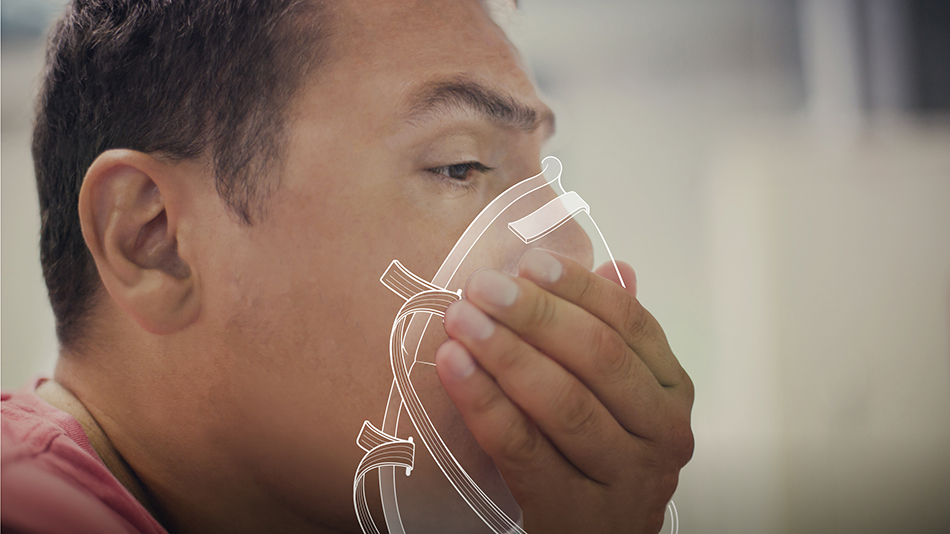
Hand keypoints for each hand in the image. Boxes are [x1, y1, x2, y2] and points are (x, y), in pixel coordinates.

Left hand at [436, 249, 693, 533]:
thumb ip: (616, 335)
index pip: (631, 323)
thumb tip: (617, 267)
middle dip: (535, 315)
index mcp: (671, 390)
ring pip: (562, 402)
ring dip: (505, 353)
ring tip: (461, 321)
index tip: (529, 262)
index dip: (579, 287)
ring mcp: (624, 476)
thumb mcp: (621, 397)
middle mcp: (661, 432)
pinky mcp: (574, 510)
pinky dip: (483, 402)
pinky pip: (522, 447)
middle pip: (598, 357)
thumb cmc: (603, 457)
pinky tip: (454, 367)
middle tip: (483, 287)